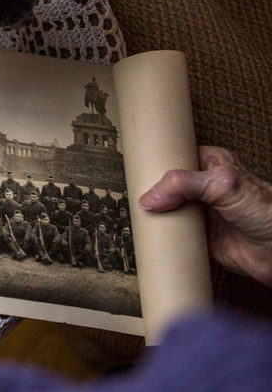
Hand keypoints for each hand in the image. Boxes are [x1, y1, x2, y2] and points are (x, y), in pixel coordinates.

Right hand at [140, 146, 271, 287]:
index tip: (135, 167)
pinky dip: (158, 235)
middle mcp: (201, 187)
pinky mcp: (195, 236)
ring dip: (151, 214)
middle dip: (148, 189)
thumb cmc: (267, 213)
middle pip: (164, 184)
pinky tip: (148, 233)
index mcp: (209, 164)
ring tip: (136, 214)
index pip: (174, 155)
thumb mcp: (223, 184)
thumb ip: (184, 183)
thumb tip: (150, 197)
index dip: (155, 161)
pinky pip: (169, 233)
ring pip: (164, 209)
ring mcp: (197, 211)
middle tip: (133, 193)